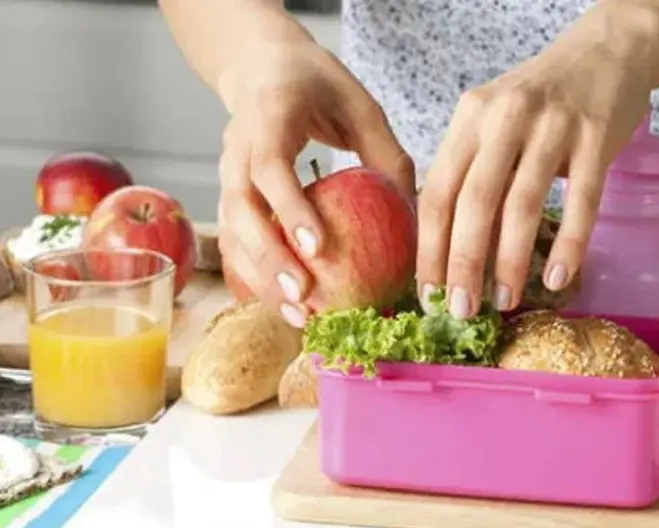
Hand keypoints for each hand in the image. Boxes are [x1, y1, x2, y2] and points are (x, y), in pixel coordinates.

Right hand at [216, 38, 413, 326]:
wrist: (262, 66)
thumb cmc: (318, 85)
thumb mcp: (361, 107)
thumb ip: (386, 155)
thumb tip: (416, 216)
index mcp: (269, 116)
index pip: (270, 168)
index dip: (289, 209)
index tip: (317, 249)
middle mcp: (237, 147)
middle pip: (241, 210)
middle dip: (270, 259)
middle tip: (304, 297)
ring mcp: (226, 174)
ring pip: (231, 233)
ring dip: (260, 278)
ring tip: (297, 316)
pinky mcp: (230, 196)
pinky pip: (234, 242)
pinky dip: (254, 276)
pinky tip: (284, 307)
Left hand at [417, 5, 653, 317]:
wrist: (606, 52)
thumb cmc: (541, 99)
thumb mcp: (493, 120)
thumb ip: (471, 169)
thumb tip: (446, 247)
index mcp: (470, 118)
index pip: (437, 190)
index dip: (429, 247)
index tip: (428, 292)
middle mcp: (505, 118)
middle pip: (474, 201)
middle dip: (463, 264)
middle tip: (461, 311)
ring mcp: (553, 127)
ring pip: (522, 204)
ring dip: (509, 261)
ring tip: (503, 301)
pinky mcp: (595, 139)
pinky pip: (582, 202)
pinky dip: (569, 245)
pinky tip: (556, 279)